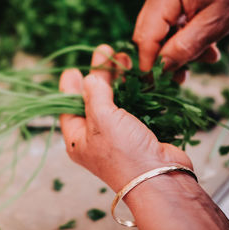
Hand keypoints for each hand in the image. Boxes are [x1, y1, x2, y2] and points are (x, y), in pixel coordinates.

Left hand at [59, 44, 191, 191]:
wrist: (160, 177)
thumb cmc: (124, 152)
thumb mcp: (101, 118)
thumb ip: (94, 94)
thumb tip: (90, 78)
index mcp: (77, 138)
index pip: (68, 107)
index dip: (69, 87)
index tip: (72, 70)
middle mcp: (95, 139)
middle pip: (92, 100)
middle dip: (99, 76)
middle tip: (105, 52)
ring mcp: (117, 137)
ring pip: (114, 102)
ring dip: (118, 80)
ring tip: (123, 59)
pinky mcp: (137, 134)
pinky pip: (131, 108)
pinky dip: (134, 92)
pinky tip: (136, 77)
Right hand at [133, 0, 228, 72]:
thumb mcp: (215, 24)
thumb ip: (186, 47)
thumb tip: (162, 67)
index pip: (145, 37)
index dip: (149, 63)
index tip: (156, 83)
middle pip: (147, 37)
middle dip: (164, 59)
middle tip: (183, 76)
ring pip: (158, 36)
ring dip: (178, 52)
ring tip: (206, 56)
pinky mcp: (171, 3)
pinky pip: (168, 29)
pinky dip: (183, 42)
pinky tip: (204, 47)